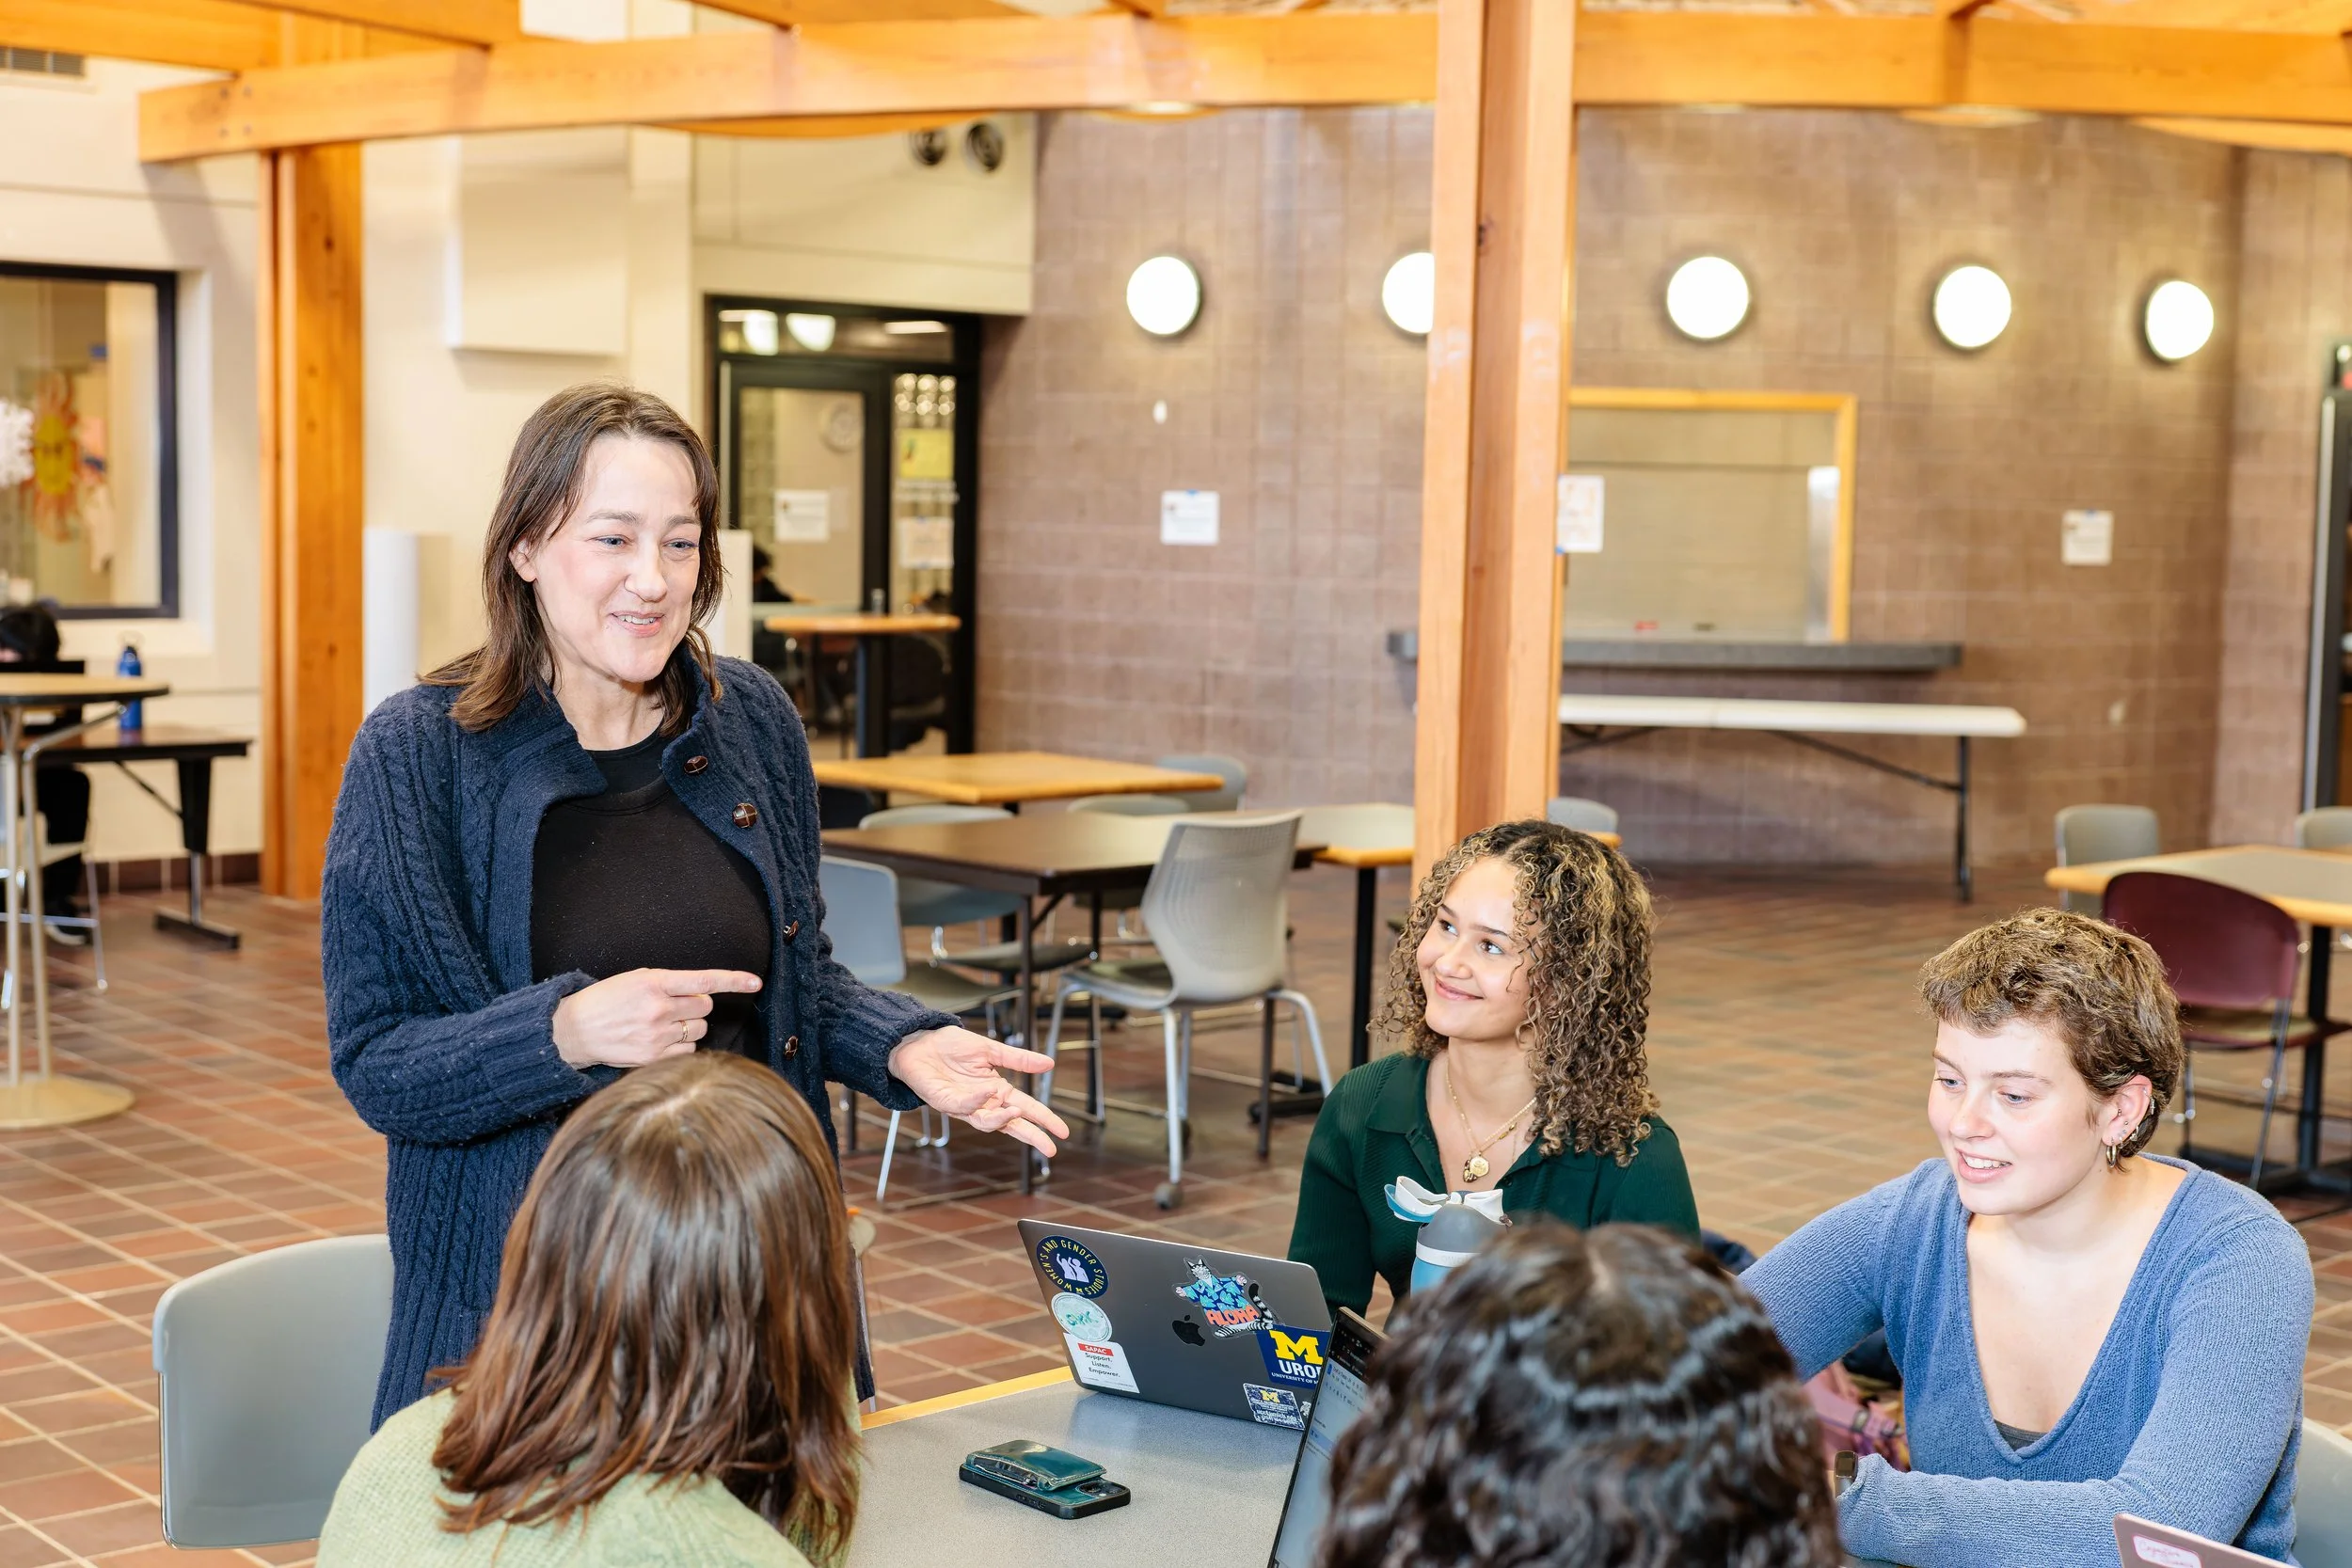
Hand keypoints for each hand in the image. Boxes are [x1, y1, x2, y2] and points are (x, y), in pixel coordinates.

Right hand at [552, 968, 762, 1068]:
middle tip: (675, 1006)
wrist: (574, 1030)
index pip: (704, 980)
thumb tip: (703, 993)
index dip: (734, 980)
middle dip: (697, 1005)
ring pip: (700, 1029)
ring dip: (689, 1026)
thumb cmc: (607, 1000)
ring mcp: (657, 1036)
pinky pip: (688, 1051)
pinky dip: (681, 1045)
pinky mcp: (653, 1059)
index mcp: (654, 983)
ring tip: (662, 1024)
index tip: (756, 982)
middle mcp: (658, 1009)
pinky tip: (659, 1041)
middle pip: (706, 1007)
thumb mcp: (635, 979)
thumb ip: (669, 983)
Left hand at [888, 1026, 1069, 1157]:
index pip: (1026, 1109)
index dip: (1044, 1120)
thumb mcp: (991, 1050)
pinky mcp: (945, 1102)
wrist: (919, 1042)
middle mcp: (983, 1102)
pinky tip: (987, 1091)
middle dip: (1031, 1136)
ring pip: (987, 1123)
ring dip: (1003, 1120)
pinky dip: (977, 1101)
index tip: (1063, 1131)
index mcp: (997, 1091)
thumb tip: (1050, 1064)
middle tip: (1050, 1147)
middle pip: (1012, 1125)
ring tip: (1017, 1112)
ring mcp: (964, 1106)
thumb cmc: (951, 1047)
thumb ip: (1019, 1060)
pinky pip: (964, 1107)